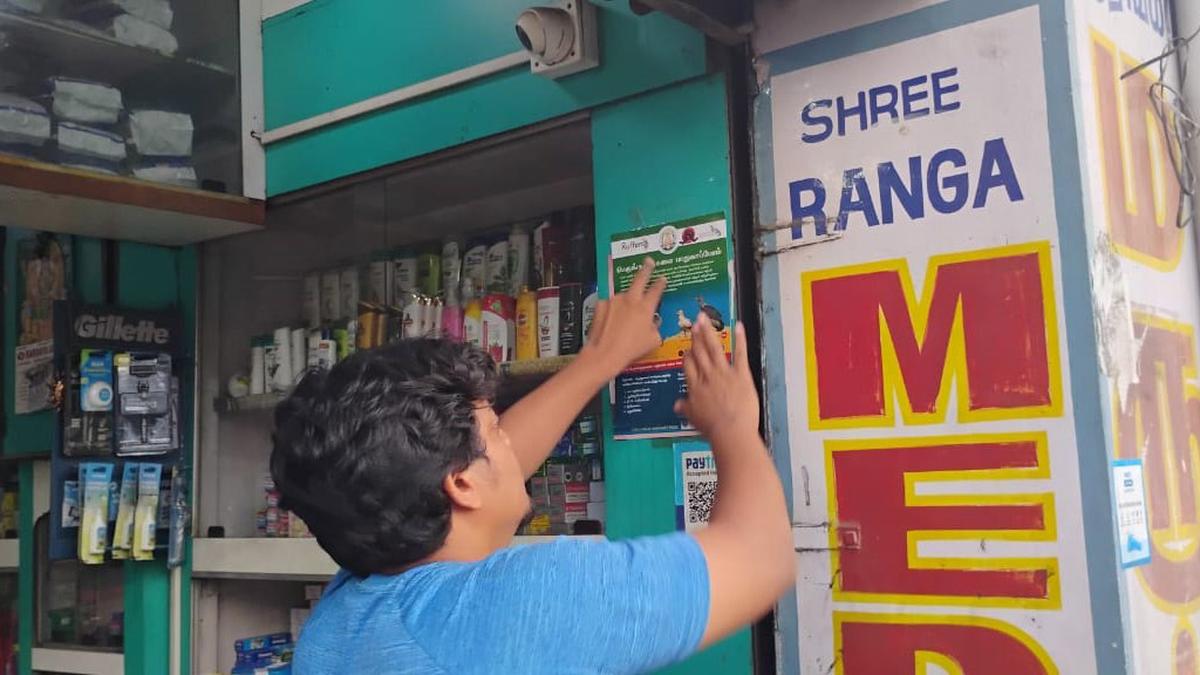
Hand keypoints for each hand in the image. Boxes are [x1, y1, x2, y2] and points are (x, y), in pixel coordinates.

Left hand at [583, 258, 666, 375]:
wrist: (605, 353)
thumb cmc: (631, 349)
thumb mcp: (653, 340)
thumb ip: (656, 327)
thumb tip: (654, 322)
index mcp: (646, 306)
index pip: (656, 289)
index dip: (660, 282)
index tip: (662, 278)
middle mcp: (630, 299)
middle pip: (640, 278)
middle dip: (646, 268)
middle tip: (649, 261)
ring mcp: (614, 300)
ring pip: (623, 294)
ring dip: (626, 299)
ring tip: (626, 311)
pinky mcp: (601, 305)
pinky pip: (609, 304)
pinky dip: (611, 308)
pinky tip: (611, 319)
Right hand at [675, 316, 759, 440]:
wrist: (731, 431)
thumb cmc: (713, 428)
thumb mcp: (694, 419)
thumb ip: (686, 408)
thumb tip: (677, 405)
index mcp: (696, 387)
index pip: (688, 365)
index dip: (687, 355)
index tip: (687, 348)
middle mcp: (707, 376)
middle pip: (699, 352)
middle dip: (696, 336)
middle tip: (694, 323)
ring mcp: (724, 373)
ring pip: (714, 348)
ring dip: (708, 331)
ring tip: (705, 318)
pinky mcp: (740, 374)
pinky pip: (740, 353)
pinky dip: (740, 339)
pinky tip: (738, 326)